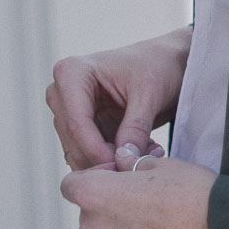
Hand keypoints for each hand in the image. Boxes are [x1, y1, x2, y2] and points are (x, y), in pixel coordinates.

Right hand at [46, 27, 192, 169]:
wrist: (166, 62)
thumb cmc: (158, 65)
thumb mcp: (151, 92)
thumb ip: (136, 126)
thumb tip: (123, 159)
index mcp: (72, 73)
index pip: (76, 124)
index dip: (98, 151)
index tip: (123, 166)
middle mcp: (61, 92)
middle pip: (74, 142)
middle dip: (106, 159)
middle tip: (141, 162)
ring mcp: (68, 111)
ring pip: (79, 154)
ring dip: (111, 161)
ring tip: (146, 154)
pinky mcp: (80, 127)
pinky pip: (88, 155)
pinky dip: (112, 160)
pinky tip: (138, 152)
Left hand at [61, 156, 216, 228]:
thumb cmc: (193, 193)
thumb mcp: (161, 164)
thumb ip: (131, 163)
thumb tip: (123, 160)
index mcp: (97, 195)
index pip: (71, 185)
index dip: (93, 177)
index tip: (115, 177)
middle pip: (88, 216)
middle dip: (109, 208)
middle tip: (143, 201)